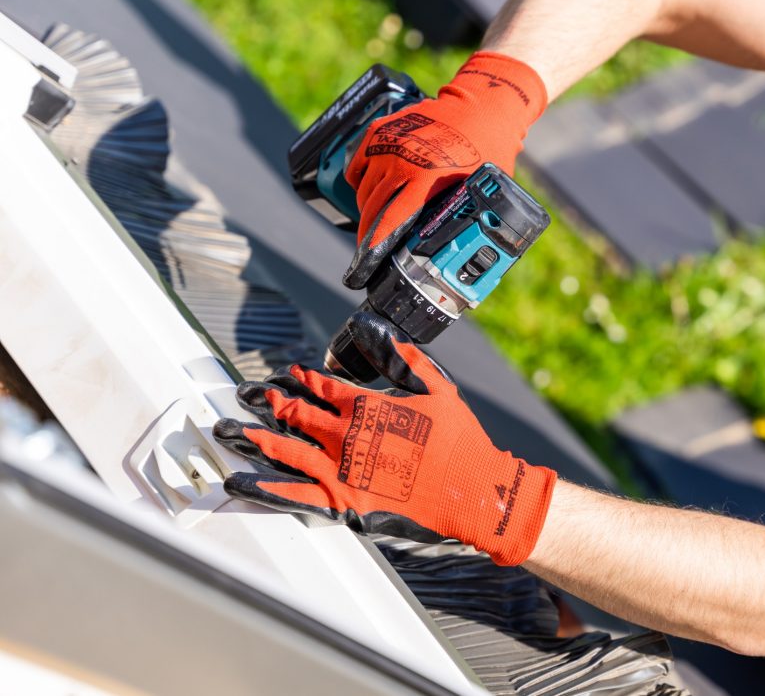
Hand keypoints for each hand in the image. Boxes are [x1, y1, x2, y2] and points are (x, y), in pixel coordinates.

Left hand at [214, 312, 555, 565]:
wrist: (472, 488)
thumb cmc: (459, 439)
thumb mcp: (438, 387)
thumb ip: (404, 357)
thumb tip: (379, 329)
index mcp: (366, 406)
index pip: (322, 386)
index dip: (302, 379)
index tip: (288, 374)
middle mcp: (346, 435)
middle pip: (296, 414)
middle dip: (269, 402)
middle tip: (248, 396)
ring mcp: (341, 469)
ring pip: (285, 449)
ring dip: (254, 438)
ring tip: (227, 431)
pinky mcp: (343, 501)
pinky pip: (294, 494)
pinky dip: (264, 488)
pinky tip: (238, 480)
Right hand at [342, 51, 546, 288]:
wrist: (482, 107)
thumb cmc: (487, 152)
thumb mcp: (479, 191)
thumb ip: (462, 217)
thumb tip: (458, 252)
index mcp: (425, 179)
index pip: (388, 222)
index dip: (373, 249)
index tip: (362, 268)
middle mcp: (400, 161)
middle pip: (372, 210)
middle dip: (367, 236)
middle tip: (368, 253)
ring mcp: (387, 144)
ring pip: (364, 190)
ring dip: (368, 210)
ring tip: (376, 223)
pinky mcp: (380, 131)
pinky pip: (358, 165)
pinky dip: (360, 182)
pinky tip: (370, 193)